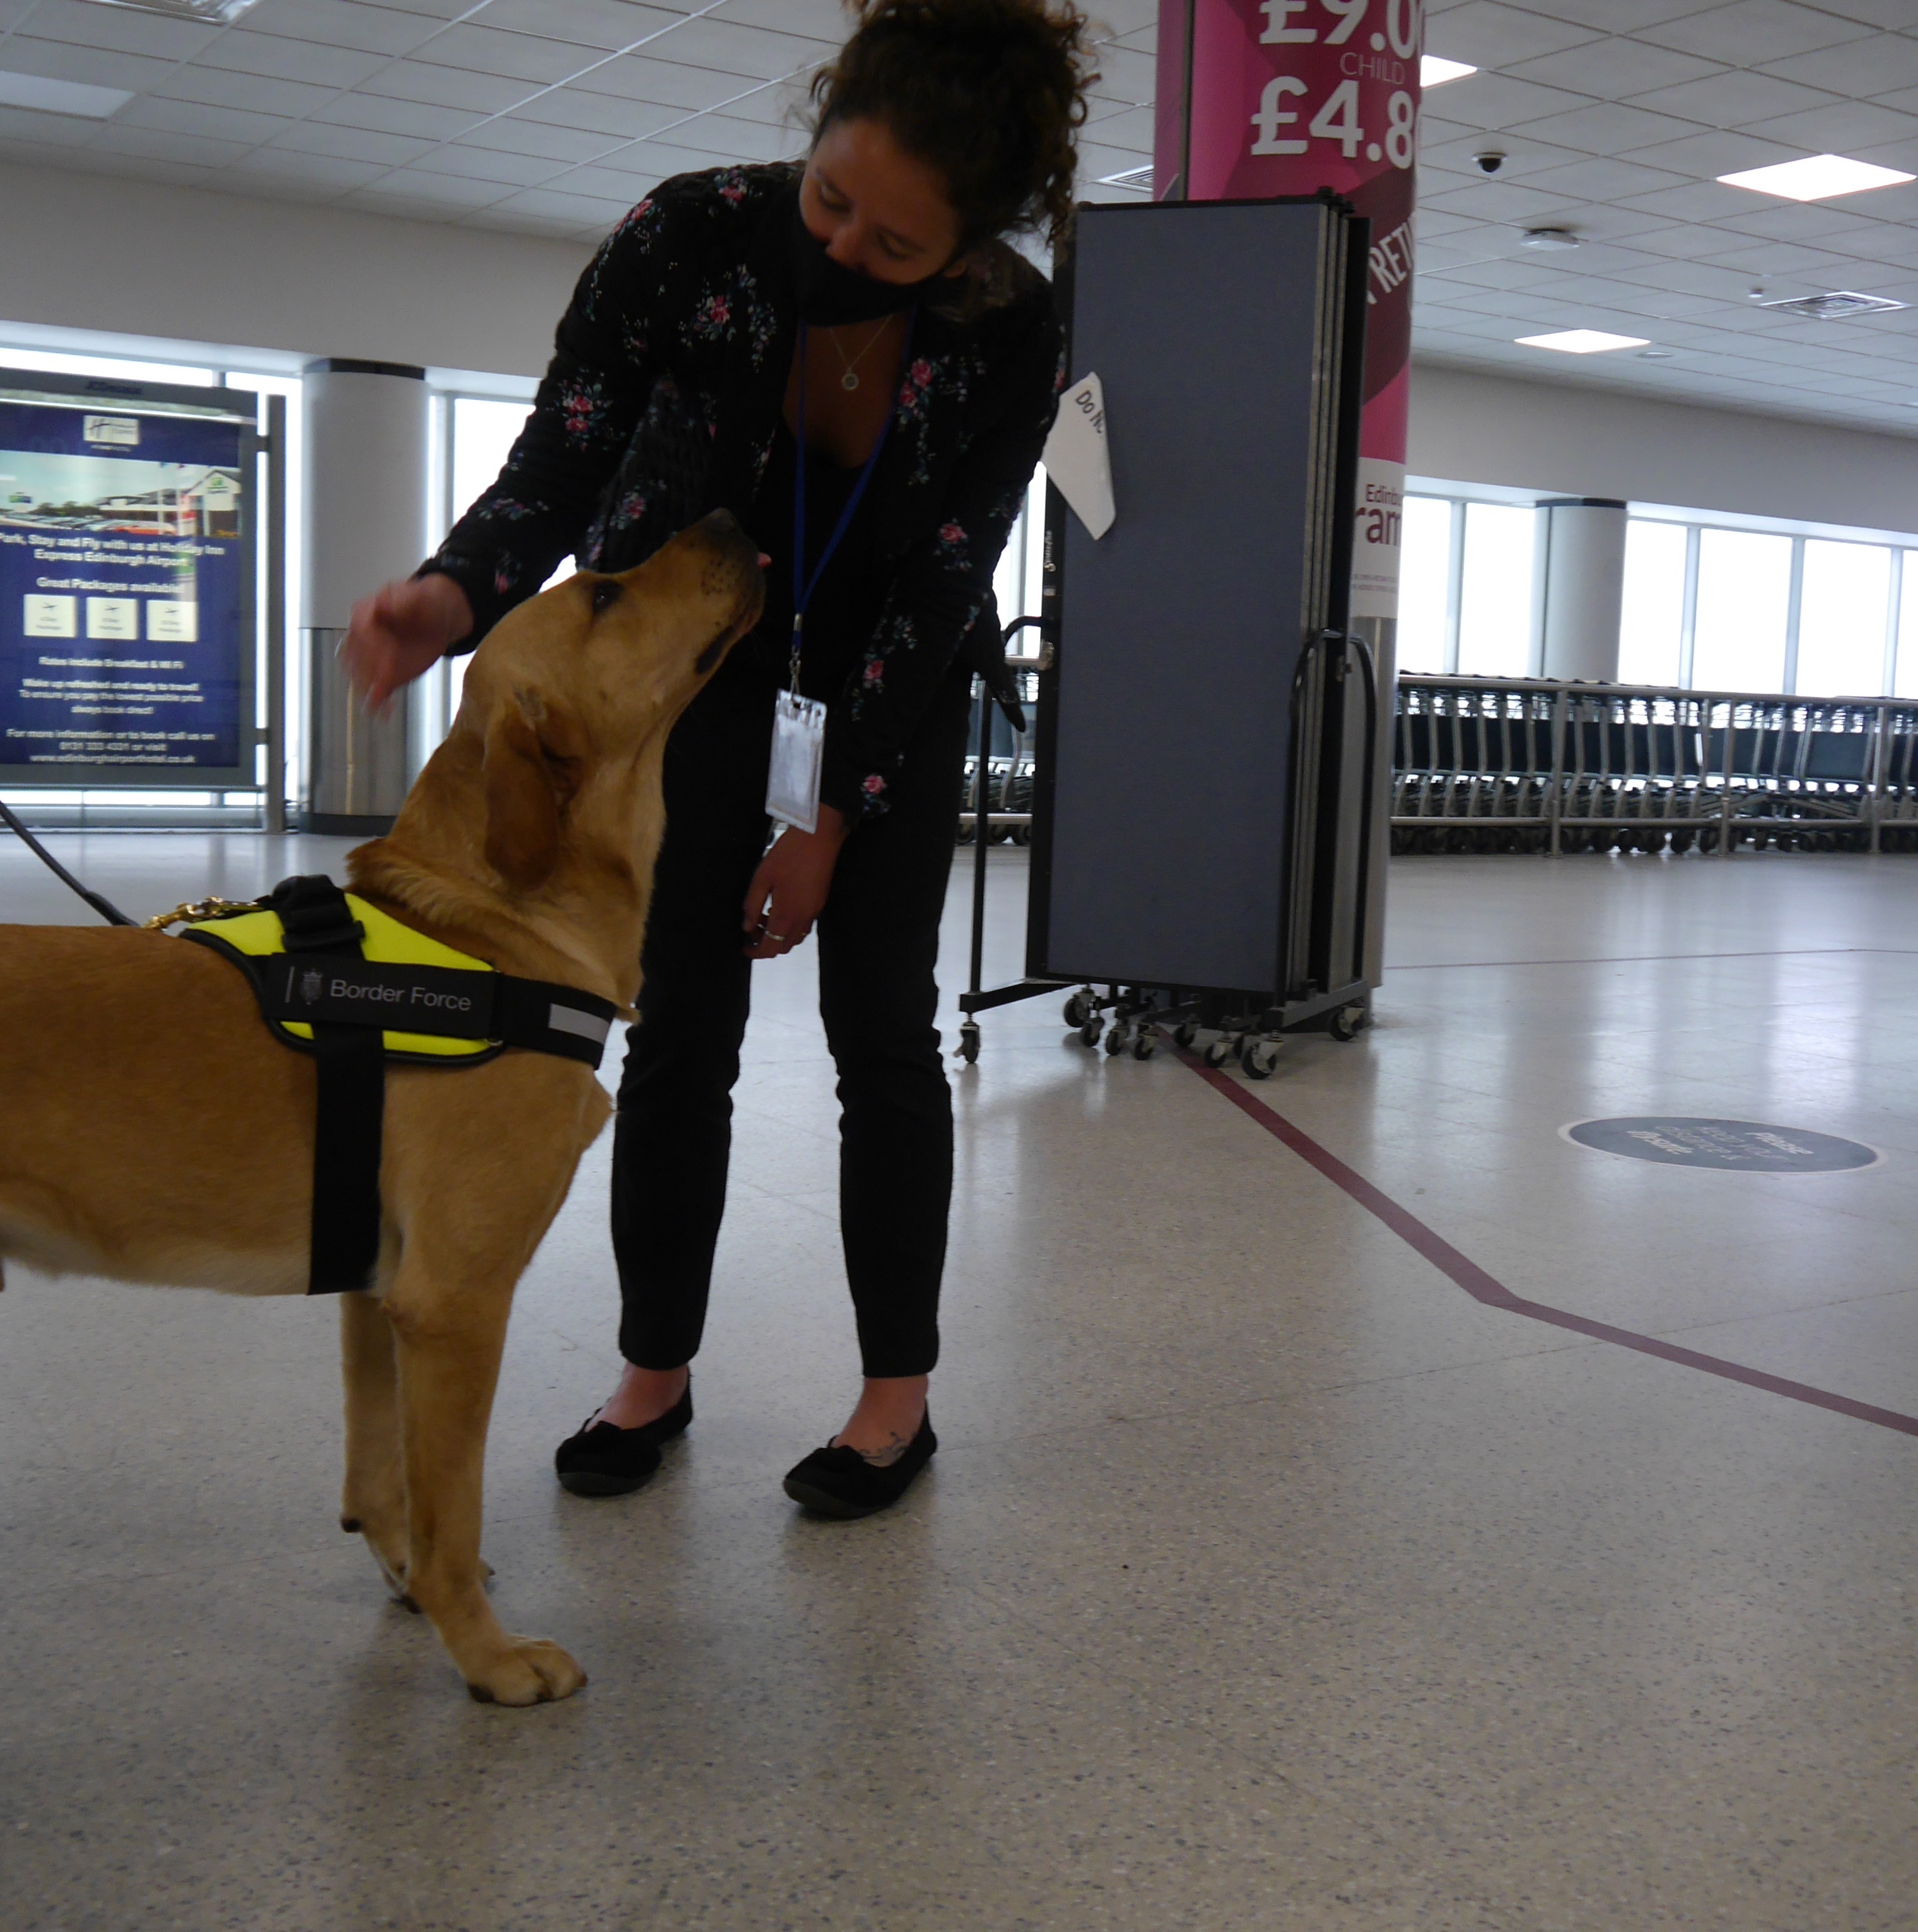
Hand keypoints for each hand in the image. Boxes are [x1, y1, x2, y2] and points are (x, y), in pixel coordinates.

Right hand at [341, 573, 473, 713]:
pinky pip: (376, 689)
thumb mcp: (420, 595)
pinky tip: (384, 713)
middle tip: (386, 677)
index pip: (362, 629)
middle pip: (356, 655)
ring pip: (361, 674)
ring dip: (368, 687)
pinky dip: (378, 702)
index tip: (388, 656)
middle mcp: (362, 637)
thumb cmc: (427, 602)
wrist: (440, 617)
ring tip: (378, 702)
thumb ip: (403, 600)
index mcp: (366, 613)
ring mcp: (372, 657)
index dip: (373, 644)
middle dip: (369, 668)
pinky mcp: (386, 674)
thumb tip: (384, 601)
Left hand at [742, 805, 849, 958]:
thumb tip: (747, 926)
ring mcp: (814, 912)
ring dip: (779, 935)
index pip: (770, 948)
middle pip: (783, 947)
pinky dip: (790, 926)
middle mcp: (803, 919)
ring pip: (795, 937)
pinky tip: (780, 907)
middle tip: (752, 931)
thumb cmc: (788, 854)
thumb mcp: (762, 878)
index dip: (755, 952)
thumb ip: (752, 905)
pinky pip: (804, 926)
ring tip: (764, 917)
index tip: (744, 947)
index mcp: (786, 915)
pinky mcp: (820, 903)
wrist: (819, 837)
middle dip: (766, 945)